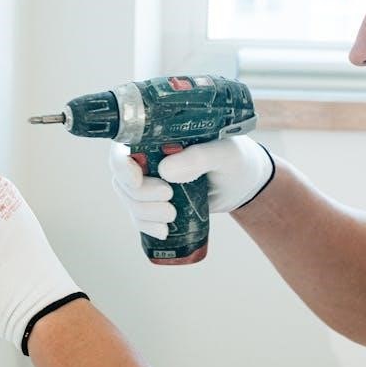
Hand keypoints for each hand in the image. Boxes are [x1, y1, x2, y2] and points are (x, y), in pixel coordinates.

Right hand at [109, 136, 274, 239]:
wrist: (243, 183)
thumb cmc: (235, 159)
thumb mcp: (225, 153)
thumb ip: (200, 156)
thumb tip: (166, 170)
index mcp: (159, 135)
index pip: (124, 146)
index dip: (122, 164)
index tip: (136, 179)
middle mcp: (148, 156)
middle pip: (122, 177)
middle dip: (140, 194)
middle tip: (168, 198)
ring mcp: (150, 180)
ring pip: (129, 199)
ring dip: (145, 213)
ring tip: (171, 216)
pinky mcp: (156, 202)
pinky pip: (139, 216)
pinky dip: (147, 226)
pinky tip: (163, 231)